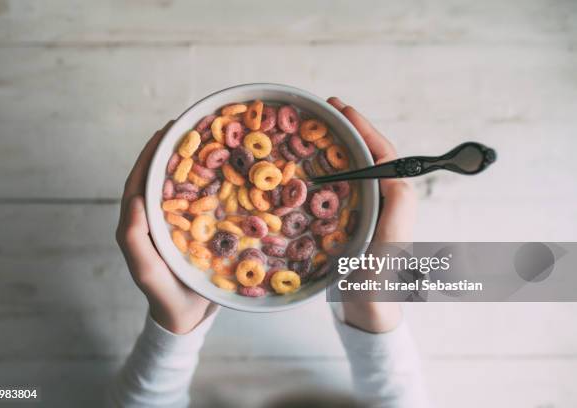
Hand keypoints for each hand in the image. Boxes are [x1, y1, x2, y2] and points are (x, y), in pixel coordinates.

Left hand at [115, 121, 211, 334]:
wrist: (185, 316)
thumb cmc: (162, 293)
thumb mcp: (144, 268)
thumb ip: (133, 236)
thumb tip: (135, 197)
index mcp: (138, 222)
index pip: (140, 180)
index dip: (150, 153)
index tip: (166, 130)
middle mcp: (155, 218)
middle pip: (161, 176)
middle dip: (172, 150)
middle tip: (191, 126)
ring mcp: (176, 224)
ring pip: (181, 186)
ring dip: (192, 163)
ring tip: (209, 140)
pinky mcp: (195, 231)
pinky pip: (200, 201)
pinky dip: (209, 183)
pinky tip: (226, 172)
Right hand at [327, 97, 416, 333]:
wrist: (369, 311)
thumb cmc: (379, 282)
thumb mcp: (390, 246)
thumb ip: (398, 211)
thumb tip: (392, 173)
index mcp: (394, 200)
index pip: (383, 154)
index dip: (364, 129)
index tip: (343, 109)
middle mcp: (381, 200)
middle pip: (368, 155)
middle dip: (350, 129)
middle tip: (327, 108)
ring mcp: (365, 210)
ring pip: (354, 168)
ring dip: (338, 144)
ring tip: (317, 127)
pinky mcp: (350, 221)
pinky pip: (340, 187)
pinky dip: (328, 169)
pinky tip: (311, 165)